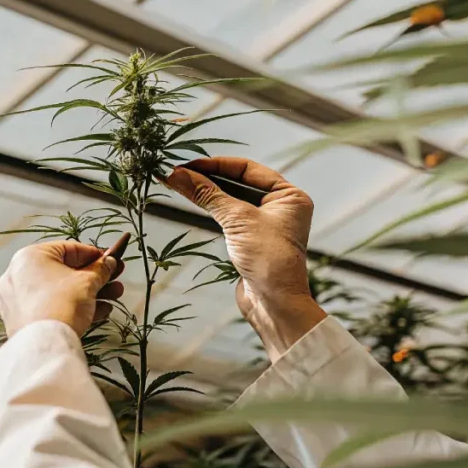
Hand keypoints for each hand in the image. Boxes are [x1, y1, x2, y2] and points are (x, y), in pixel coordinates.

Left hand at [0, 240, 124, 336]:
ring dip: (89, 294)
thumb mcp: (88, 282)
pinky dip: (73, 308)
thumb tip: (108, 263)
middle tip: (115, 281)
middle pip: (64, 272)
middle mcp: (18, 275)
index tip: (112, 261)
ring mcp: (18, 299)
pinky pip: (52, 307)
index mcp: (29, 257)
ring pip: (60, 291)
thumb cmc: (62, 304)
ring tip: (113, 299)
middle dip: (95, 278)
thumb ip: (100, 269)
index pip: (68, 249)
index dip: (95, 255)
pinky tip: (98, 313)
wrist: (45, 346)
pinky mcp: (21, 320)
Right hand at [164, 157, 325, 361]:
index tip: (188, 164)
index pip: (248, 169)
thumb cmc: (268, 258)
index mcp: (289, 196)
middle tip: (178, 172)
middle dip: (208, 177)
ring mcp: (266, 224)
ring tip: (178, 183)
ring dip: (207, 192)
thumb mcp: (238, 220)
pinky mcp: (251, 240)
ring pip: (232, 200)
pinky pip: (229, 217)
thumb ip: (208, 194)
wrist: (274, 303)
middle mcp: (281, 207)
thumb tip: (178, 174)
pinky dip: (211, 209)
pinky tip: (192, 201)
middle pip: (238, 183)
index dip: (217, 164)